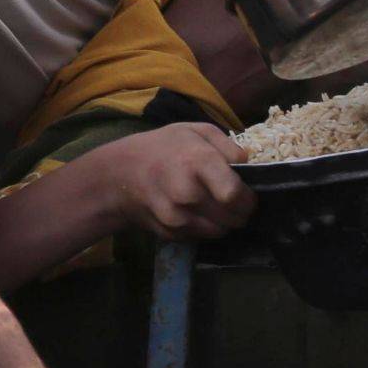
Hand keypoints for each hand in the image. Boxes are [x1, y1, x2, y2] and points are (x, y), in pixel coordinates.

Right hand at [97, 122, 252, 241]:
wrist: (119, 175)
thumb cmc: (162, 147)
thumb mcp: (195, 131)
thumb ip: (228, 146)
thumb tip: (248, 167)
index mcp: (197, 162)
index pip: (234, 194)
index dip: (248, 198)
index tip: (247, 194)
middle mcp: (187, 193)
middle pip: (232, 217)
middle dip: (240, 212)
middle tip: (233, 202)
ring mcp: (177, 217)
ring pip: (220, 231)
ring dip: (224, 222)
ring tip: (214, 205)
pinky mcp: (170, 233)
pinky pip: (201, 236)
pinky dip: (205, 227)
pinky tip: (195, 211)